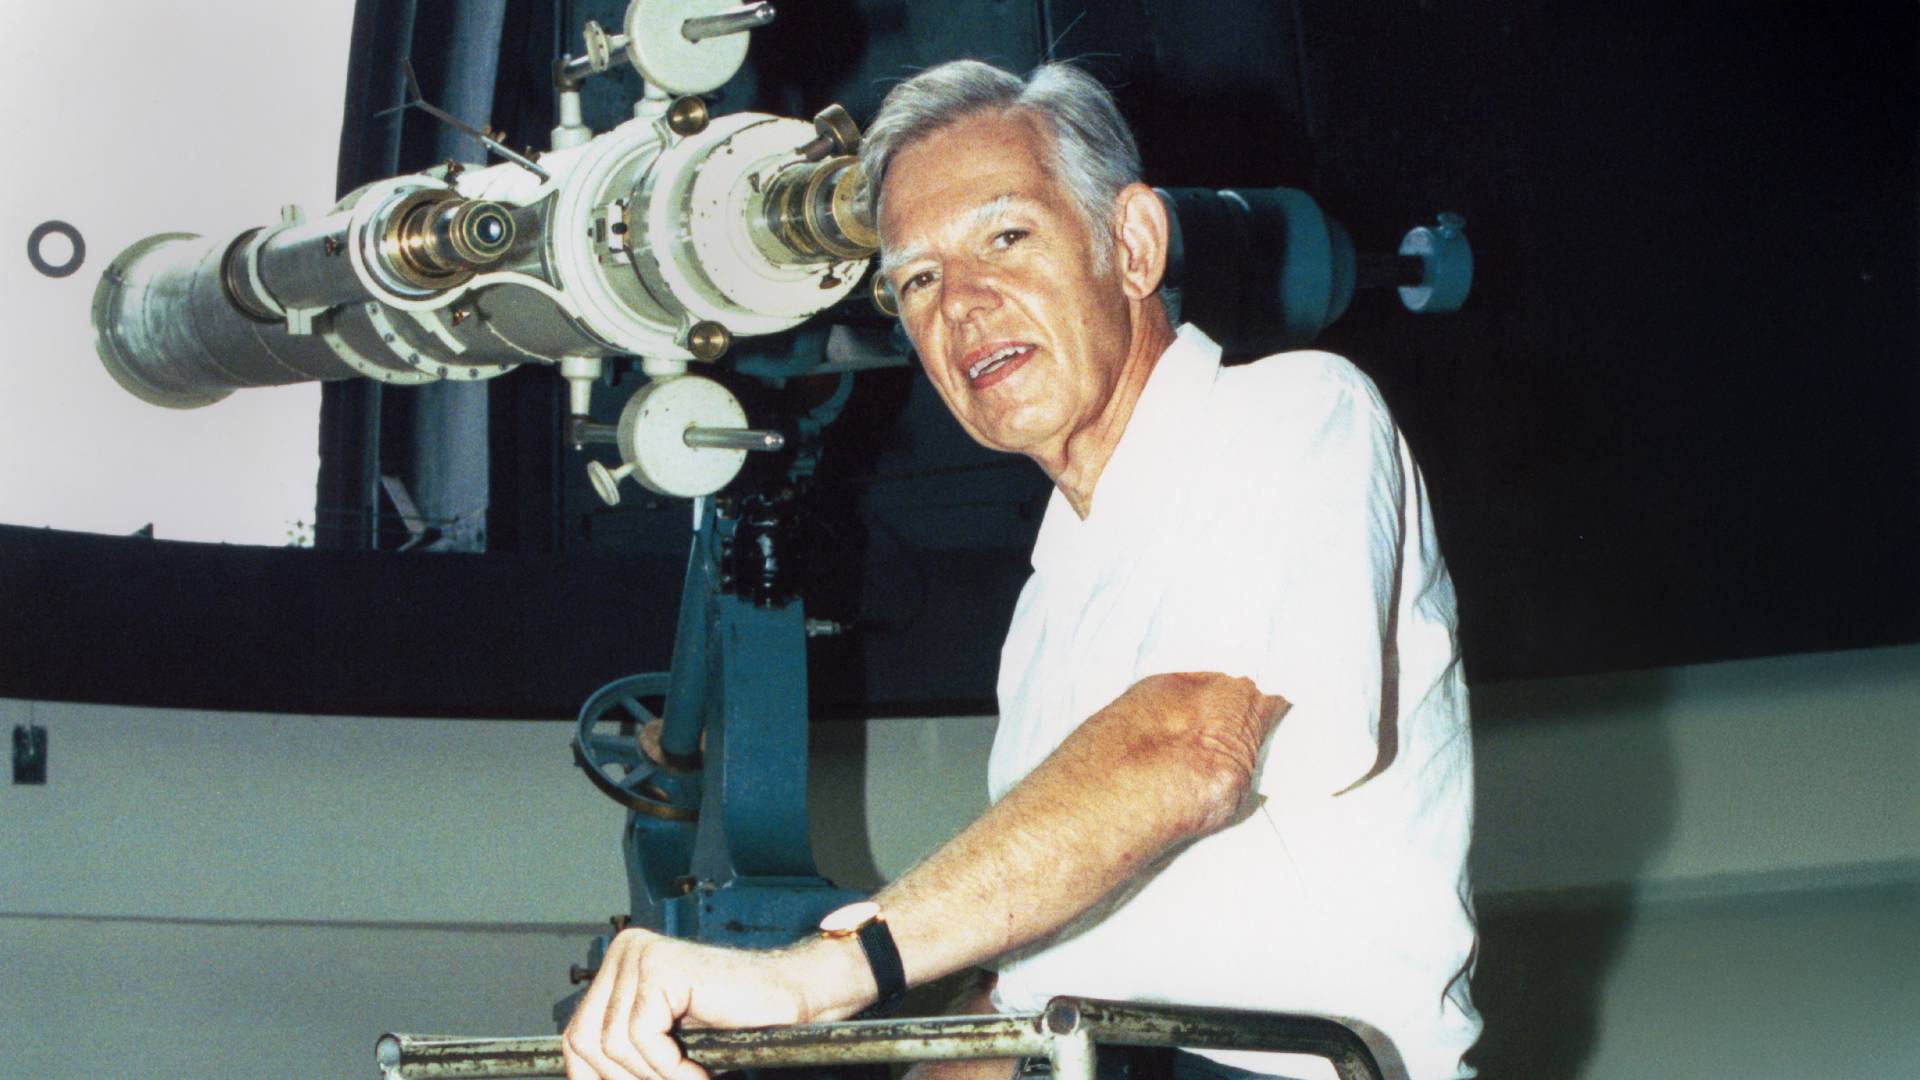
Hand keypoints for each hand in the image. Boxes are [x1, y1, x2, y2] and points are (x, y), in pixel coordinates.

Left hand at [562, 927, 816, 1079]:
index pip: (578, 1036)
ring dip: (652, 1077)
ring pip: (612, 1044)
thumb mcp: (667, 1043)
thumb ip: (628, 1055)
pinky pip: (641, 1037)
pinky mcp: (662, 968)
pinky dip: (670, 1068)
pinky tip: (698, 1074)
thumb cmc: (738, 1021)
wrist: (795, 995)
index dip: (593, 1079)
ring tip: (690, 1079)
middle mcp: (626, 952)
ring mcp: (642, 955)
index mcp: (620, 965)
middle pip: (587, 1040)